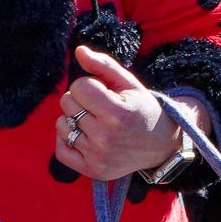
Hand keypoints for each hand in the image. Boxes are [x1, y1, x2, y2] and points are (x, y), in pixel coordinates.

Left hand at [55, 46, 193, 181]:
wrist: (160, 144)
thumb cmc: (141, 108)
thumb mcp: (129, 83)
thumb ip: (103, 65)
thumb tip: (78, 51)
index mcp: (117, 113)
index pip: (78, 87)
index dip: (89, 85)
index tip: (105, 92)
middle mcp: (105, 137)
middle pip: (67, 104)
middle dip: (81, 100)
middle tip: (100, 107)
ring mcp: (97, 156)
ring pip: (62, 124)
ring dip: (74, 119)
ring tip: (94, 122)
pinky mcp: (91, 170)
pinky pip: (60, 149)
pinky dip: (67, 139)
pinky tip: (84, 135)